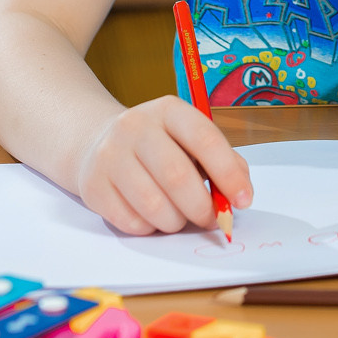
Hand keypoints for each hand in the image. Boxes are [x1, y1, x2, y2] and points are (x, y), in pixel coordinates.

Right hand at [72, 97, 252, 235]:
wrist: (96, 141)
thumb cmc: (159, 145)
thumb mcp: (191, 139)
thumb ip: (224, 162)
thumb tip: (240, 196)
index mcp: (168, 110)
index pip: (204, 140)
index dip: (228, 174)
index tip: (244, 201)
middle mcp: (135, 127)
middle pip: (177, 176)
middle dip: (202, 207)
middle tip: (212, 220)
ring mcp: (109, 155)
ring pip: (154, 206)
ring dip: (176, 222)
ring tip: (179, 216)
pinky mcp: (93, 186)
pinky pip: (131, 222)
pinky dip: (151, 228)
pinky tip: (151, 215)